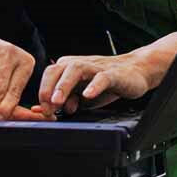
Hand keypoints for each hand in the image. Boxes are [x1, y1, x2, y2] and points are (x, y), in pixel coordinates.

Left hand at [38, 53, 155, 113]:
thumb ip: (64, 102)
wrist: (134, 71)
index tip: (42, 112)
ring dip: (63, 85)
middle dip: (47, 88)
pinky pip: (101, 77)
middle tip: (46, 107)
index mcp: (67, 68)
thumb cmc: (105, 84)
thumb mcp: (81, 97)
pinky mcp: (112, 73)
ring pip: (75, 70)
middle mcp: (78, 65)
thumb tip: (42, 110)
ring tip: (58, 101)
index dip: (42, 94)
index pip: (48, 77)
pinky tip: (88, 95)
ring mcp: (95, 68)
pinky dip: (93, 86)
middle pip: (56, 70)